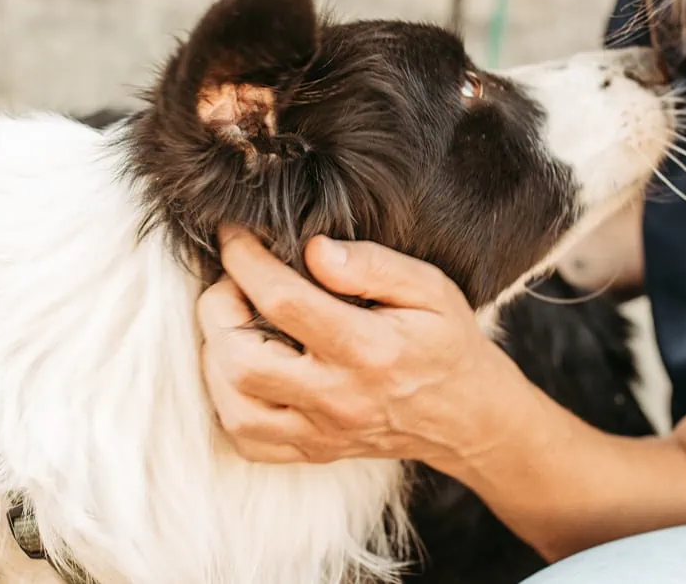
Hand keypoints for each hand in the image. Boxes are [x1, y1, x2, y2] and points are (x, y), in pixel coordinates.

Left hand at [196, 226, 524, 468]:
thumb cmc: (447, 341)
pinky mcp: (312, 451)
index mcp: (369, 349)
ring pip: (234, 406)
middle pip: (241, 360)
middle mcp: (339, 398)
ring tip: (233, 320)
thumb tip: (313, 248)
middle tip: (233, 280)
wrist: (468, 414)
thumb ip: (373, 264)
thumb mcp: (430, 287)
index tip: (234, 235)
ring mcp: (321, 432)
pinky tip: (242, 367)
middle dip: (218, 308)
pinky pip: (246, 439)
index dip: (246, 260)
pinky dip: (228, 401)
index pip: (284, 301)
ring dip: (216, 355)